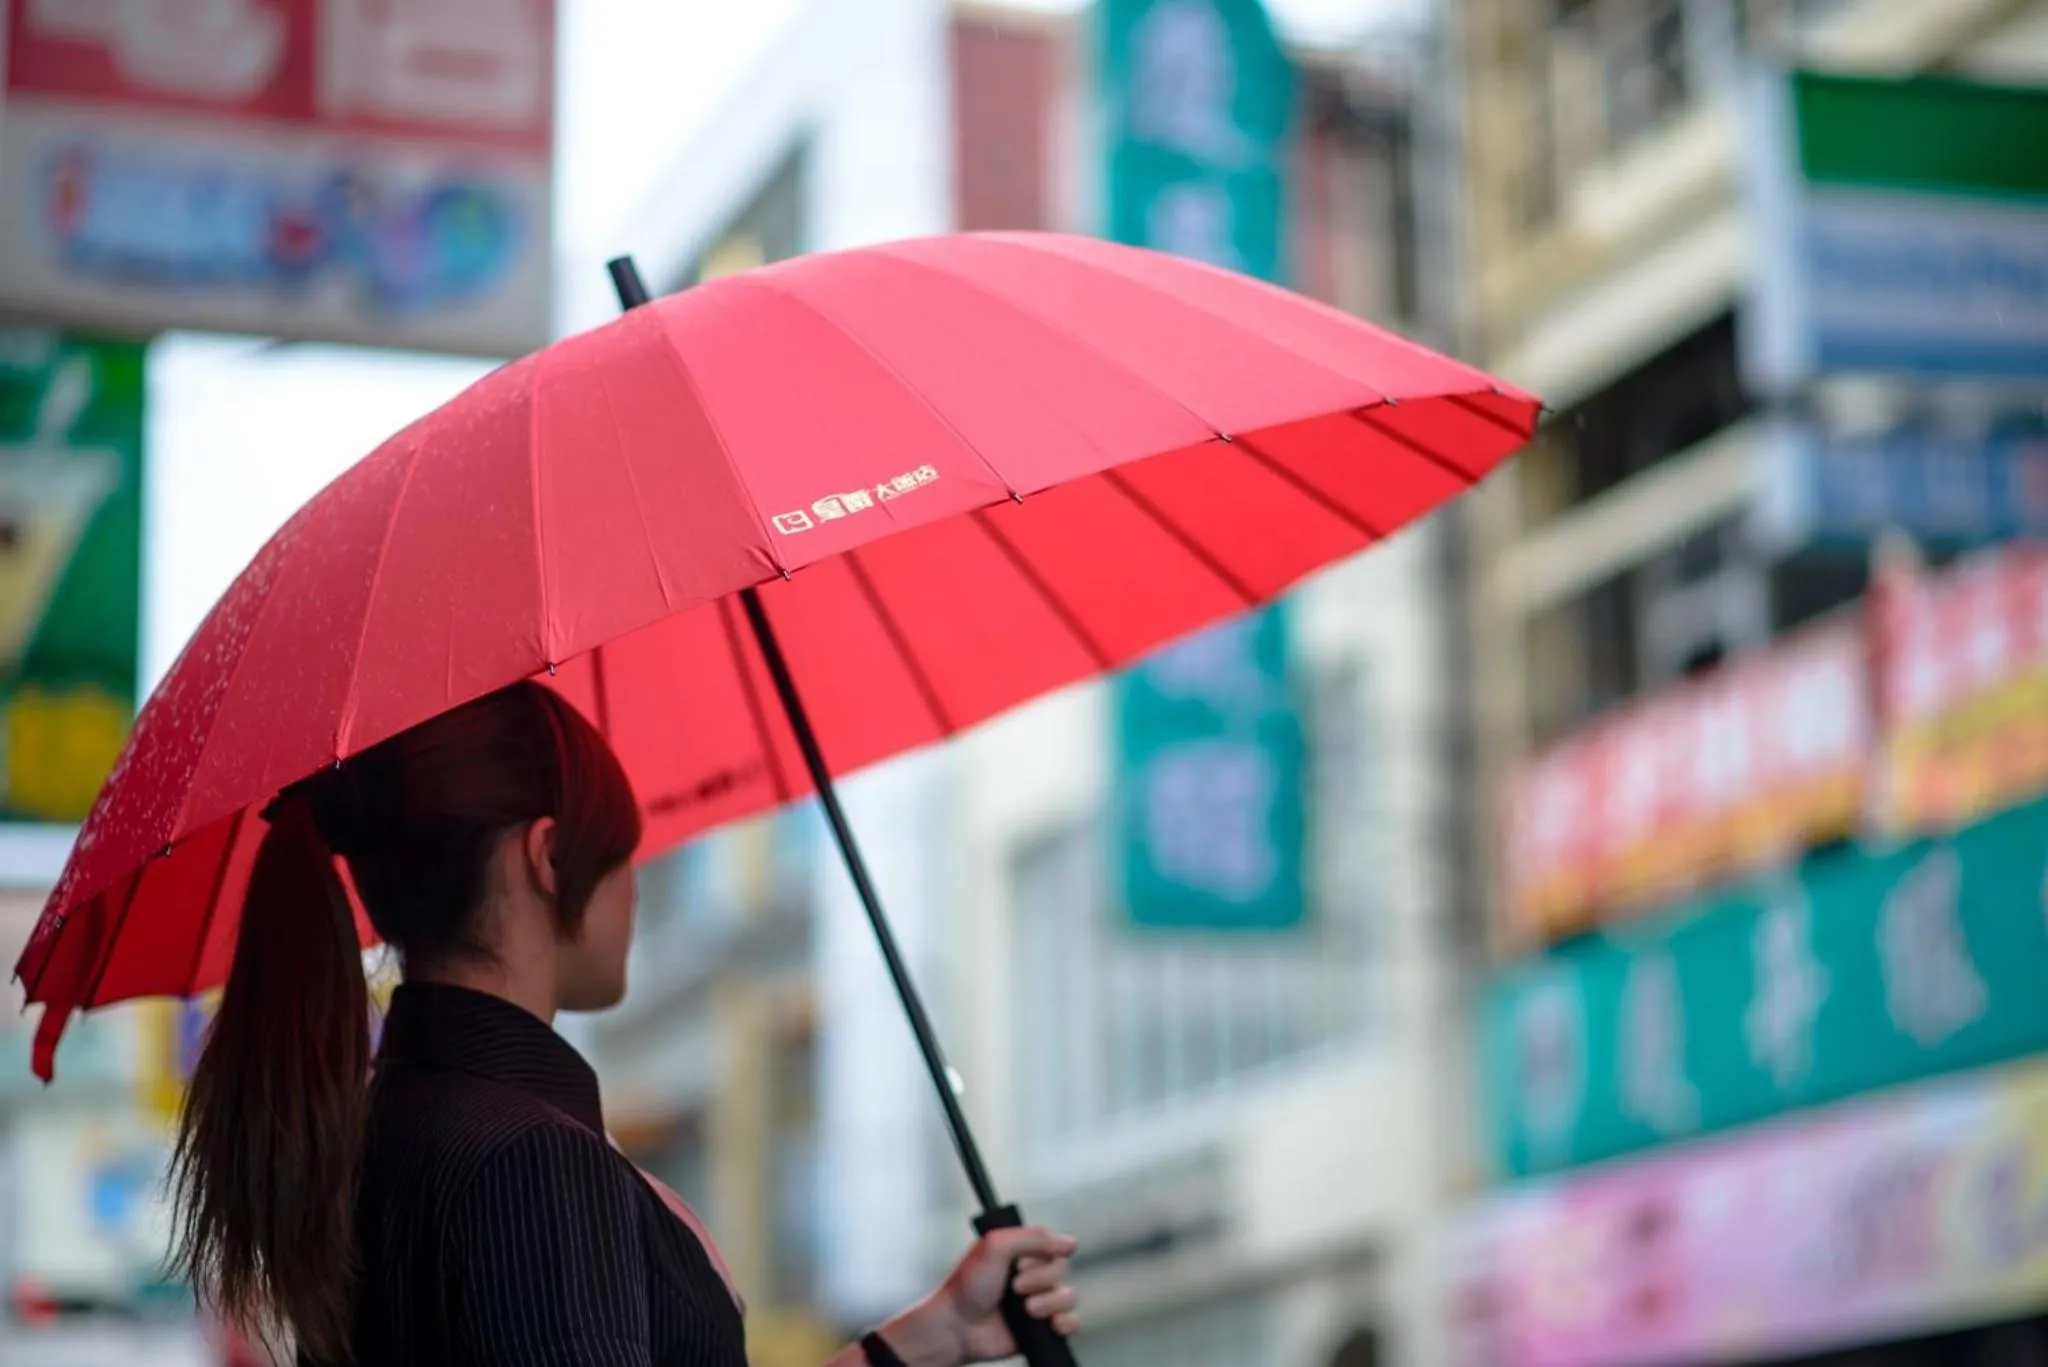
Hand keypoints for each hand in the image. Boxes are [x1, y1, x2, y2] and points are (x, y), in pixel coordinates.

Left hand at [876, 1227, 1079, 1366]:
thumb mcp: (996, 1245)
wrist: (958, 1326)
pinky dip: (1064, 1323)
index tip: (1022, 1262)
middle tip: (1014, 1287)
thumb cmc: (969, 1285)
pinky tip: (1049, 1324)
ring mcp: (1039, 1302)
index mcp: (1021, 1252)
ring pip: (1068, 1296)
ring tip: (1027, 1310)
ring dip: (1049, 1302)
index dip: (1044, 1252)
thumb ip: (1033, 1237)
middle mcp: (1032, 1275)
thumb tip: (1071, 1243)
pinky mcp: (1042, 1328)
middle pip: (1062, 1270)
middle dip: (1040, 1279)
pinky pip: (1072, 1323)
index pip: (1054, 1244)